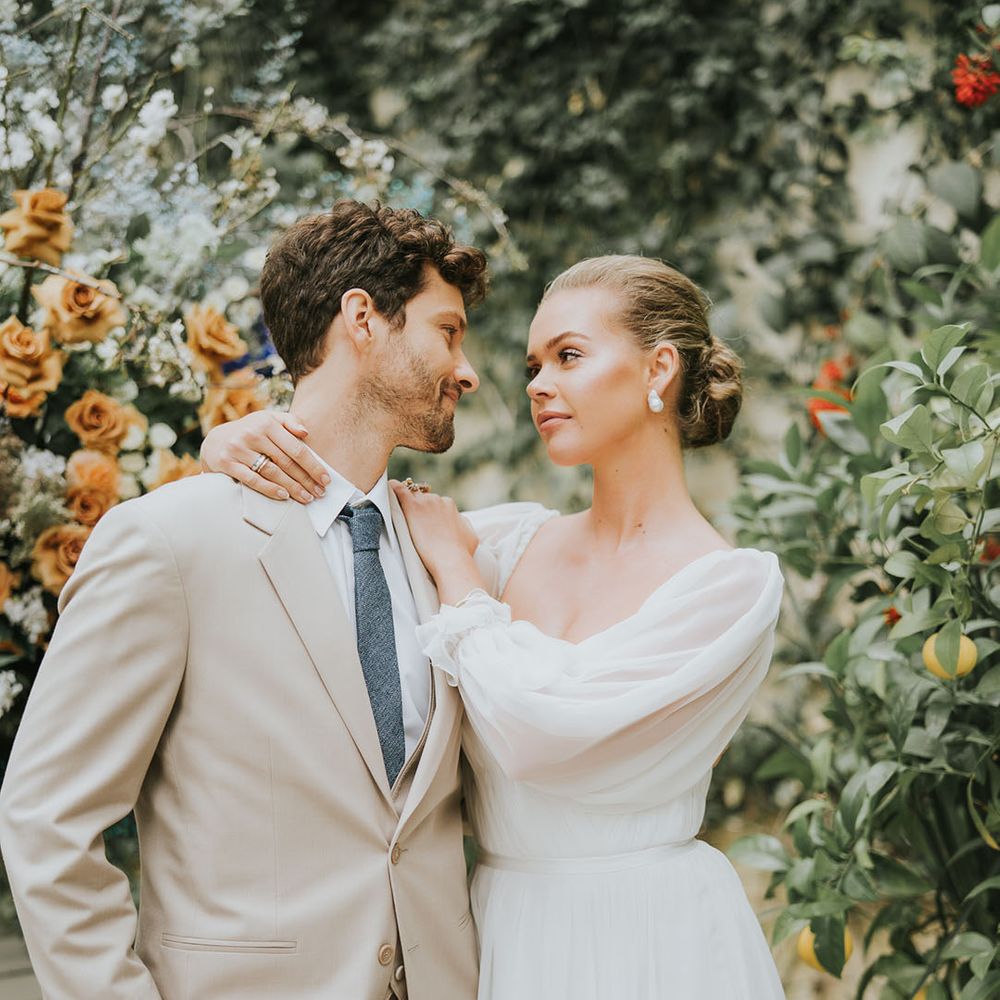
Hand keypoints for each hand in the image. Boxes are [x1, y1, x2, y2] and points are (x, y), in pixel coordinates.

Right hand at [199, 410, 329, 503]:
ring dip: (292, 487)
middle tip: (320, 493)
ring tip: (307, 498)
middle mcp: (252, 435)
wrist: (216, 440)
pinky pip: (253, 480)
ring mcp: (239, 449)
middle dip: (306, 480)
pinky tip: (284, 496)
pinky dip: (270, 489)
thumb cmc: (251, 430)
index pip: (296, 449)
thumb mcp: (269, 419)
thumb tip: (306, 433)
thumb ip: (289, 422)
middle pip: (286, 462)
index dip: (313, 465)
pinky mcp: (228, 464)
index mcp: (267, 423)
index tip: (326, 479)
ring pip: (272, 472)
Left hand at [391, 481, 483, 603]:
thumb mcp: (469, 534)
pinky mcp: (413, 507)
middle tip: (413, 523)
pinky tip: (388, 490)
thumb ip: (462, 523)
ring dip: (406, 504)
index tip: (424, 521)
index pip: (435, 503)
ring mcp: (425, 502)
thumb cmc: (461, 552)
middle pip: (423, 499)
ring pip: (411, 496)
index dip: (429, 512)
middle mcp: (438, 500)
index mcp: (450, 506)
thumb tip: (459, 521)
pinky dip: (393, 489)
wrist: (451, 559)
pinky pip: (399, 490)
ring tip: (398, 514)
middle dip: (418, 509)